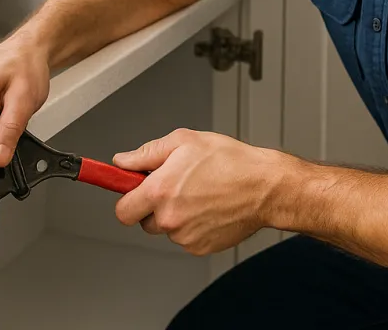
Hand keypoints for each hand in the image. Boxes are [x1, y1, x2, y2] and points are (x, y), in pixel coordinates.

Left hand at [112, 129, 290, 255]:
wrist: (265, 187)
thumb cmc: (231, 161)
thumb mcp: (184, 141)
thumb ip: (147, 153)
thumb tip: (122, 162)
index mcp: (160, 191)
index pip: (122, 210)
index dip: (127, 199)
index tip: (129, 193)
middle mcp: (169, 218)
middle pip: (144, 220)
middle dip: (154, 205)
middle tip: (175, 186)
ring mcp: (184, 236)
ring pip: (167, 229)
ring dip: (176, 215)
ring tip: (200, 193)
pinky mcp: (200, 247)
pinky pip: (186, 238)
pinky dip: (194, 226)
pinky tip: (210, 207)